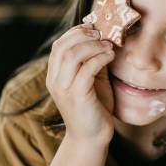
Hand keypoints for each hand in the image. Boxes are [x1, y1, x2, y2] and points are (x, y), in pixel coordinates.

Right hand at [46, 24, 114, 143]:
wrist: (92, 138)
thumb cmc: (94, 108)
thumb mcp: (92, 80)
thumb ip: (93, 61)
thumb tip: (104, 39)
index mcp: (55, 75)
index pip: (58, 45)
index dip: (75, 32)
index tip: (93, 28)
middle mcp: (55, 81)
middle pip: (62, 47)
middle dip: (83, 36)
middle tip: (101, 34)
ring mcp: (64, 89)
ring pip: (72, 56)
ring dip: (93, 46)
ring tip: (108, 46)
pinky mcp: (77, 97)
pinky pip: (86, 70)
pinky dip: (99, 58)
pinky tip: (110, 56)